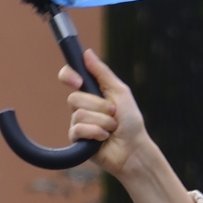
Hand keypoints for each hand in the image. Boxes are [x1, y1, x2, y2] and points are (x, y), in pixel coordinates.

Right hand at [61, 50, 151, 178]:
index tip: (78, 81)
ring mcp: (78, 123)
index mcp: (92, 93)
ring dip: (102, 121)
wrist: (134, 149)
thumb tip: (87, 53)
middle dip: (99, 106)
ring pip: (79, 114)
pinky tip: (104, 138)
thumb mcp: (120, 92)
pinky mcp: (77, 140)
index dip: (69, 76)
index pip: (70, 77)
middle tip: (114, 114)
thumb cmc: (131, 122)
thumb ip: (103, 73)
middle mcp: (83, 106)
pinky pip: (77, 130)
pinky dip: (95, 133)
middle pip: (75, 98)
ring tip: (112, 129)